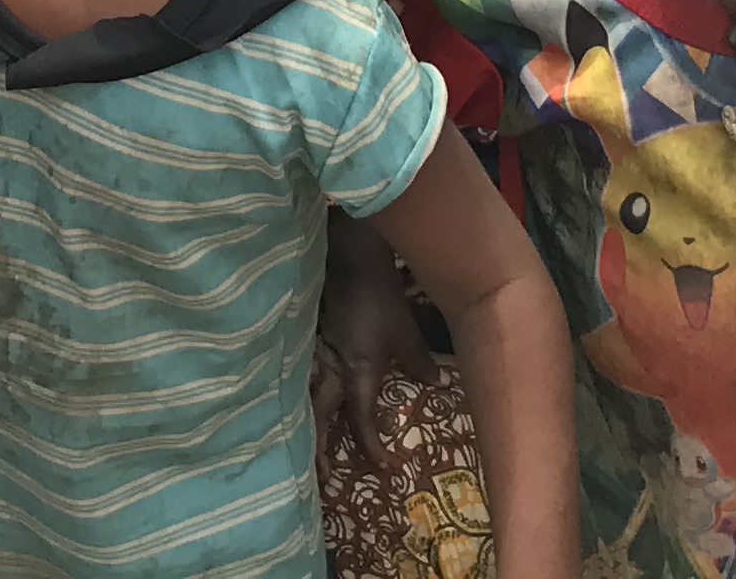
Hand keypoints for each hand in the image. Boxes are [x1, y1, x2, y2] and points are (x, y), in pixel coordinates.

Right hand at [311, 239, 437, 451]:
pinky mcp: (306, 339)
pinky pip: (300, 377)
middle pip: (319, 420)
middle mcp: (330, 371)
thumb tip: (436, 386)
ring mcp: (313, 354)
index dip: (372, 447)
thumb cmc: (381, 298)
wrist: (349, 258)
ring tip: (305, 446)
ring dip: (305, 426)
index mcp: (356, 375)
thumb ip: (419, 363)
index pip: (360, 422)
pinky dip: (300, 397)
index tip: (383, 467)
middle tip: (323, 477)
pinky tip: (299, 403)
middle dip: (319, 450)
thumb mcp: (407, 333)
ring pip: (304, 401)